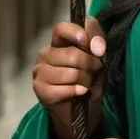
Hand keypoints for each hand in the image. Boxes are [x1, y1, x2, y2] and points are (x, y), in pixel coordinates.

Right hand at [32, 17, 106, 138]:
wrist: (84, 110)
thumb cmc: (90, 78)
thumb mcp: (99, 56)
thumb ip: (98, 42)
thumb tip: (97, 47)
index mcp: (59, 42)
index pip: (61, 28)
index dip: (77, 34)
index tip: (93, 47)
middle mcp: (46, 53)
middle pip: (72, 54)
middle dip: (91, 66)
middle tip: (94, 73)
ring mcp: (40, 71)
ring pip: (71, 73)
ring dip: (86, 81)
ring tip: (87, 85)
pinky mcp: (40, 89)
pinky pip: (64, 89)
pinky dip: (77, 92)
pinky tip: (80, 93)